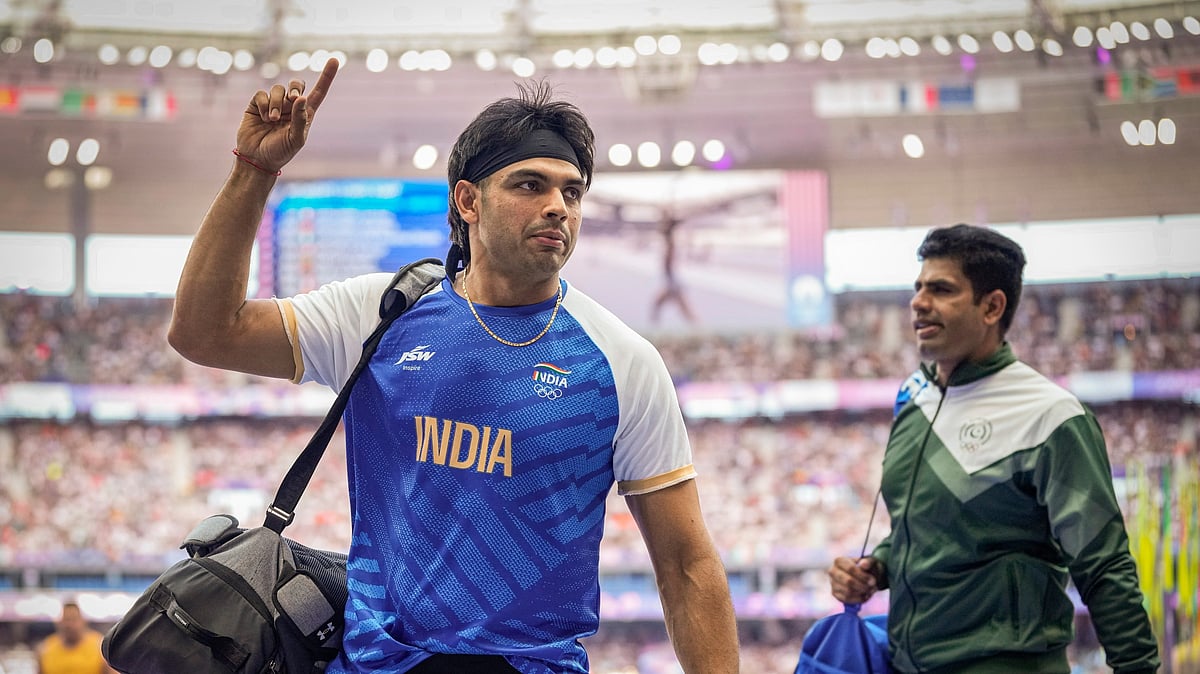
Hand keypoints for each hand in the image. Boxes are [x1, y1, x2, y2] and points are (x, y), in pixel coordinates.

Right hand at [234, 57, 339, 172]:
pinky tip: (263, 118)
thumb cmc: (281, 152)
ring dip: (276, 103)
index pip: (319, 92)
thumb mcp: (295, 139)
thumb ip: (299, 119)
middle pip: (296, 84)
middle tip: (292, 100)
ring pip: (278, 89)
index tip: (334, 59)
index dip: (326, 76)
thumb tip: (301, 98)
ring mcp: (274, 104)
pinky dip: (264, 104)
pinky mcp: (257, 104)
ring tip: (272, 120)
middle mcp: (290, 106)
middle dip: (294, 88)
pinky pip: (262, 94)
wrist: (258, 158)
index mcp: (305, 113)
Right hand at [829, 556, 883, 603]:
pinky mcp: (835, 593)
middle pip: (848, 581)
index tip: (873, 581)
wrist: (863, 576)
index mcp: (839, 561)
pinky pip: (846, 599)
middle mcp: (833, 571)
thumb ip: (868, 562)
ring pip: (848, 591)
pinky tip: (865, 596)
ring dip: (862, 593)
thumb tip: (864, 565)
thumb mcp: (870, 562)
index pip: (850, 569)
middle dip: (862, 586)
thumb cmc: (866, 568)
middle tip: (872, 588)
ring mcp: (832, 583)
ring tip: (870, 591)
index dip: (863, 576)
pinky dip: (858, 599)